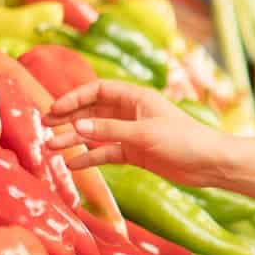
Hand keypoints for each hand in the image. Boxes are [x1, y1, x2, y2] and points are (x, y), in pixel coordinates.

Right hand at [46, 80, 228, 186]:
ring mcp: (132, 133)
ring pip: (97, 133)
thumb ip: (110, 130)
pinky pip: (107, 152)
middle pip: (93, 110)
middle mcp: (132, 112)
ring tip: (52, 147)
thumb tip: (77, 126)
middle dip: (69, 118)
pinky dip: (91, 158)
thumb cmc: (183, 140)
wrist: (209, 164)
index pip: (98, 90)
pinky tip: (73, 165)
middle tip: (45, 125)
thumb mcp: (144, 134)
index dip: (74, 97)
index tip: (54, 108)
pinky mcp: (136, 153)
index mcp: (136, 97)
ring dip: (76, 139)